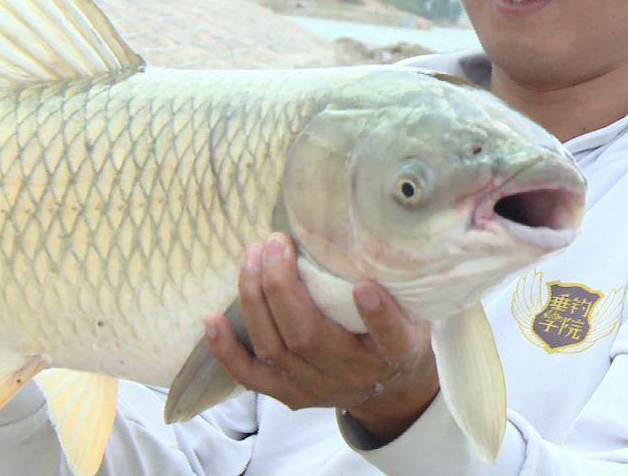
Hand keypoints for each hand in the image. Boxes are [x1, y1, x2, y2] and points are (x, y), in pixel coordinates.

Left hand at [205, 232, 439, 443]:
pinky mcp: (290, 395)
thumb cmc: (398, 335)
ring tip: (253, 255)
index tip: (364, 286)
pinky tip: (210, 319)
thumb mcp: (416, 311)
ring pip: (275, 348)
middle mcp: (353, 374)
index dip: (377, 315)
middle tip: (276, 242)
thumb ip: (398, 284)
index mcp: (394, 352)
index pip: (390, 337)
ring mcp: (317, 388)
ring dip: (255, 298)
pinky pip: (251, 377)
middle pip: (309, 336)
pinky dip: (227, 350)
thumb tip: (369, 231)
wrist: (391, 390)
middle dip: (283, 286)